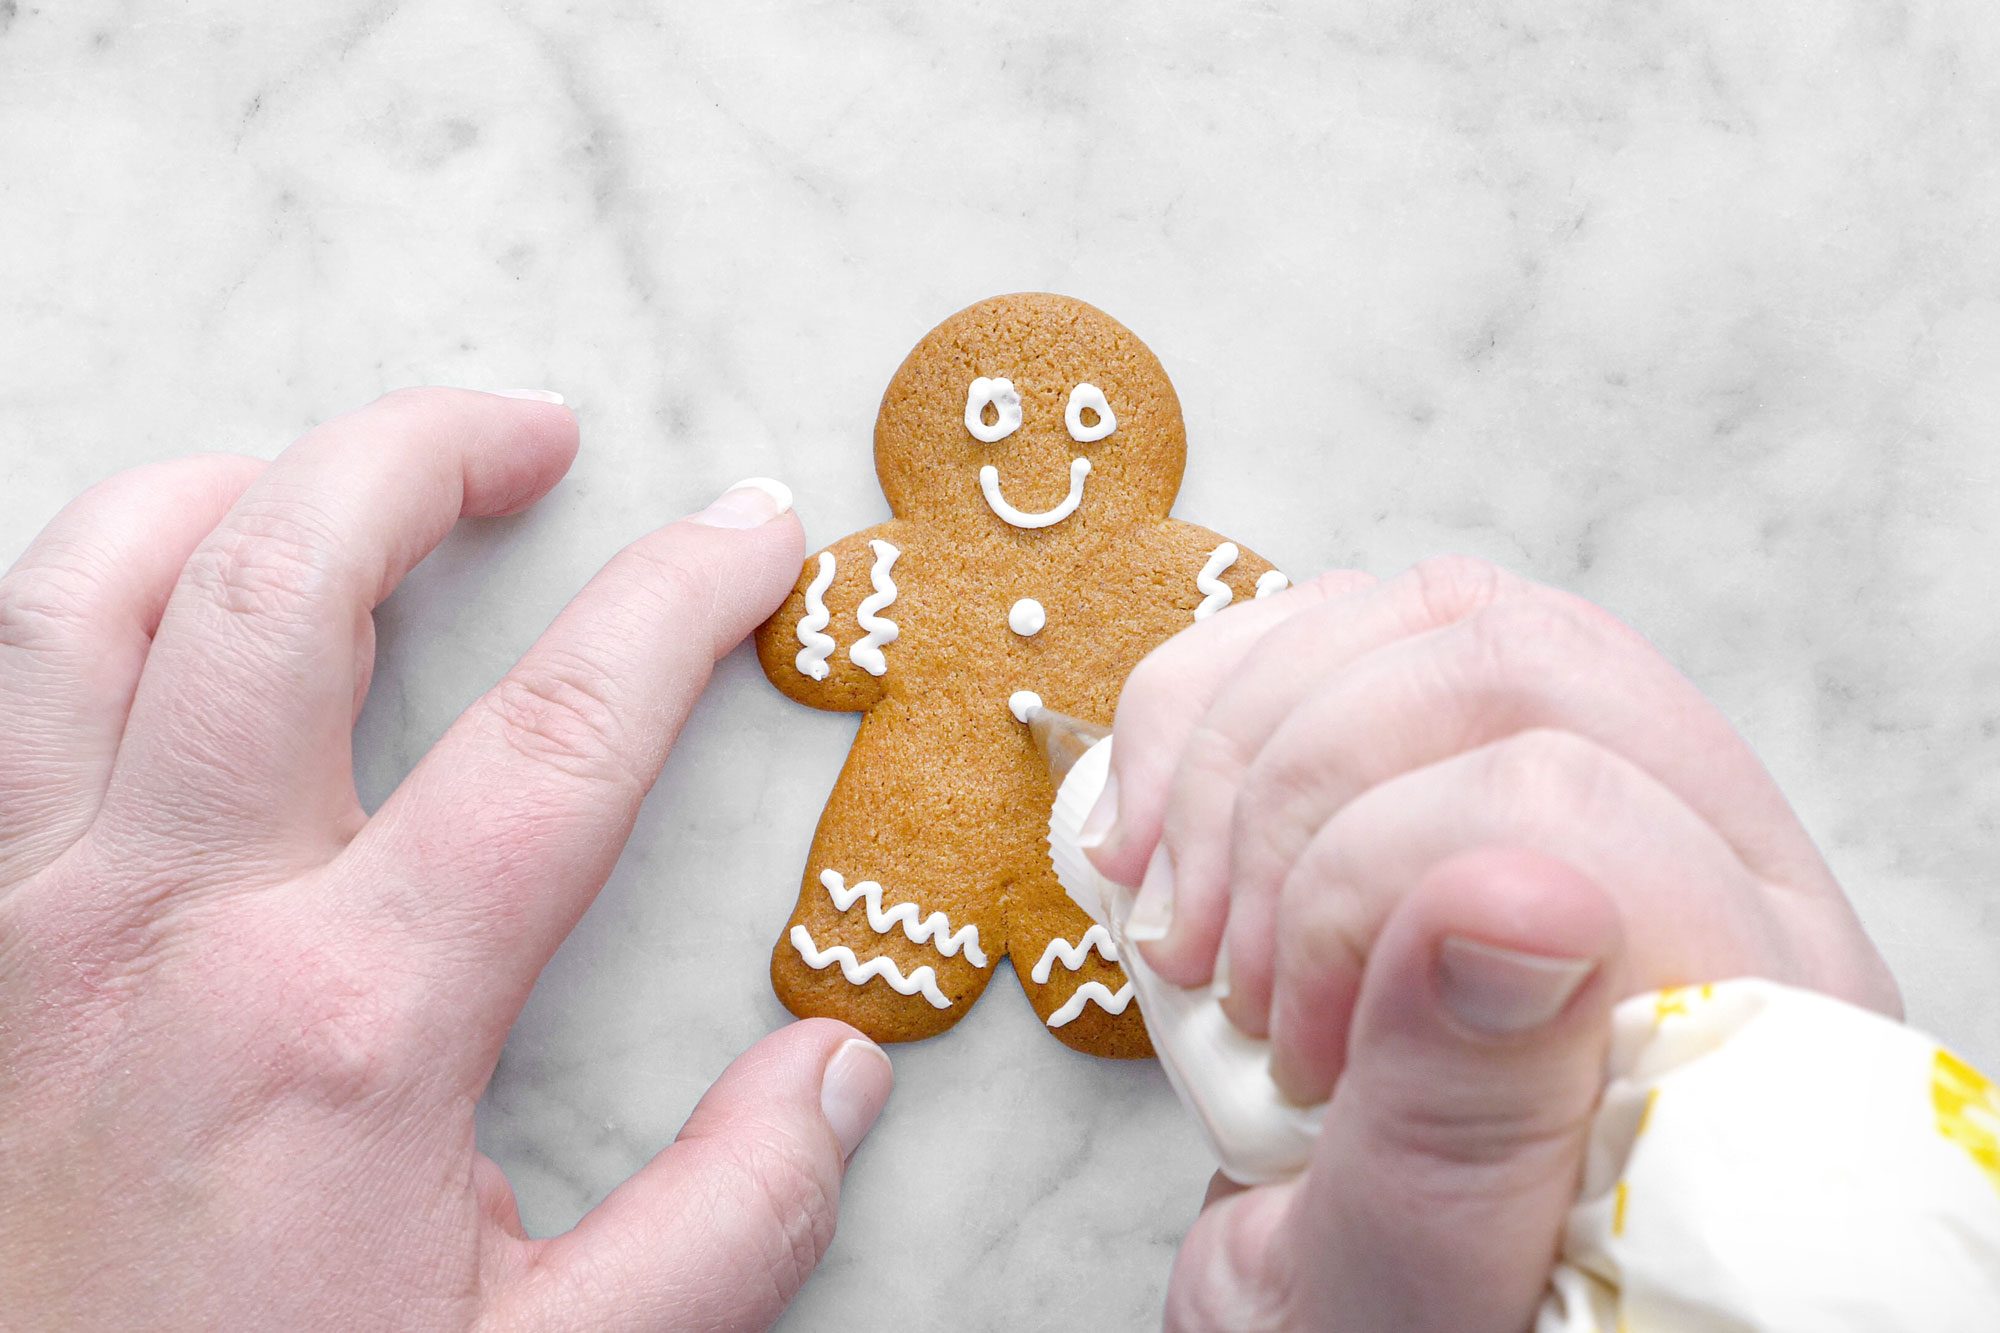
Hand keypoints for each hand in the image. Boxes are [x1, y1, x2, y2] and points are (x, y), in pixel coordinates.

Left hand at [0, 391, 893, 1330]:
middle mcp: (170, 923)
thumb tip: (839, 1074)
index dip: (681, 601)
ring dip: (228, 489)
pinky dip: (79, 597)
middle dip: (428, 454)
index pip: (564, 735)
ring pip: (92, 594)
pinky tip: (158, 605)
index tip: (750, 540)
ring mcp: (28, 915)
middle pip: (295, 578)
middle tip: (531, 434)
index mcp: (351, 1021)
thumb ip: (725, 1227)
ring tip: (330, 476)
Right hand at [1083, 556, 1898, 1330]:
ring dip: (1238, 747)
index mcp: (1735, 1007)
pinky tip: (1158, 831)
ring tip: (1184, 919)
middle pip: (1510, 660)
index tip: (1297, 1050)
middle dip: (1296, 798)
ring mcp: (1574, 794)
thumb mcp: (1418, 1292)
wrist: (1361, 1329)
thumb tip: (1508, 891)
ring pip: (1425, 616)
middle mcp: (1695, 867)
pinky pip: (1345, 636)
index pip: (1573, 804)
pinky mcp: (1450, 768)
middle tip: (1224, 969)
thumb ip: (1468, 1127)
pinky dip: (1206, 710)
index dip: (1372, 891)